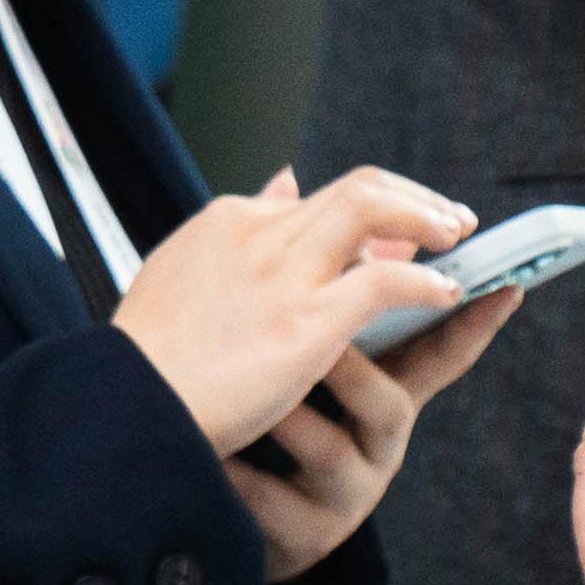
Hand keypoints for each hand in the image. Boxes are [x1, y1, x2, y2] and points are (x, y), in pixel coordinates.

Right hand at [112, 166, 474, 457]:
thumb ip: (235, 234)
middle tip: (449, 219)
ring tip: (459, 238)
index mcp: (228, 221)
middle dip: (411, 198)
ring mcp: (283, 272)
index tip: (397, 234)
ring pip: (373, 208)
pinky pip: (383, 281)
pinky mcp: (304, 320)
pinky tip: (445, 294)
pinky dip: (422, 281)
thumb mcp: (183, 273)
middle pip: (355, 188)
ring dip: (425, 218)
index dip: (369, 211)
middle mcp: (259, 232)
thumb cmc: (148, 354)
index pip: (314, 198)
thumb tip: (284, 182)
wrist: (126, 402)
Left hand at [232, 296, 523, 580]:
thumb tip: (306, 182)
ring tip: (248, 395)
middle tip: (319, 338)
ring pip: (327, 450)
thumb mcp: (310, 357)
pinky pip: (273, 501)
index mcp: (385, 393)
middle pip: (391, 404)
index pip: (437, 353)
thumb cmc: (277, 414)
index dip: (474, 323)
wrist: (234, 512)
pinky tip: (217, 455)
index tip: (507, 285)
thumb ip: (322, 284)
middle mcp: (377, 445)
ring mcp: (344, 495)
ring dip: (287, 416)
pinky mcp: (303, 536)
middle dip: (355, 370)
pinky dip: (243, 475)